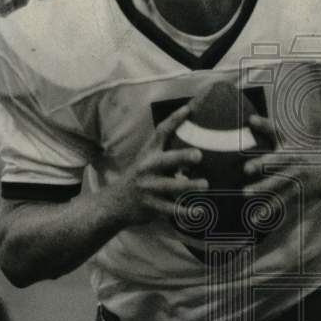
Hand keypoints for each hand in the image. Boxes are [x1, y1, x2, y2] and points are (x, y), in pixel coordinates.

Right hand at [110, 103, 208, 225]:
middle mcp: (147, 168)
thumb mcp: (147, 160)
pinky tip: (199, 212)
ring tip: (205, 185)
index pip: (161, 132)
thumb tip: (196, 144)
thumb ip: (166, 152)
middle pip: (166, 160)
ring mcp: (148, 188)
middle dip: (182, 157)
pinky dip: (185, 211)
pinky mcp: (151, 206)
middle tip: (199, 155)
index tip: (189, 108)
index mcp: (149, 153)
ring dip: (189, 186)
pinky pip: (170, 209)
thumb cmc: (139, 178)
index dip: (175, 119)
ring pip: (170, 186)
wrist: (114, 203)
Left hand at [242, 115, 320, 208]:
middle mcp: (294, 162)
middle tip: (246, 167)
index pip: (277, 133)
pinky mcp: (297, 194)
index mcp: (291, 147)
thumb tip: (249, 117)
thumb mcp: (290, 142)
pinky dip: (268, 210)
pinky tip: (255, 218)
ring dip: (263, 188)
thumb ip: (269, 130)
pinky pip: (281, 203)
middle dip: (263, 164)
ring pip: (278, 184)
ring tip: (246, 193)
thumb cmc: (305, 156)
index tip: (251, 121)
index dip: (265, 126)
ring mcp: (297, 179)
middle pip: (277, 161)